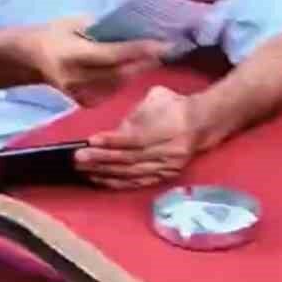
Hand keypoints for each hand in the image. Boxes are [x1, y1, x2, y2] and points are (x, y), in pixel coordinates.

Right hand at [29, 17, 165, 107]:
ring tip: (155, 57)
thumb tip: (131, 30)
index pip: (112, 54)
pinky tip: (134, 69)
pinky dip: (125, 80)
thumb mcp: (75, 22)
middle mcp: (76, 78)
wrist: (31, 57)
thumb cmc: (54, 33)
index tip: (162, 44)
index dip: (138, 50)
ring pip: (119, 84)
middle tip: (167, 50)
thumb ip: (102, 29)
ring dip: (138, 71)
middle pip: (119, 73)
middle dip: (145, 62)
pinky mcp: (83, 102)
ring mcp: (79, 93)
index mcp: (72, 54)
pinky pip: (112, 92)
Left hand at [76, 84, 202, 188]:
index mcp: (168, 128)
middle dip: (102, 160)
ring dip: (106, 173)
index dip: (112, 141)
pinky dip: (118, 182)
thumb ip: (135, 115)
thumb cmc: (173, 106)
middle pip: (131, 159)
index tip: (91, 141)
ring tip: (84, 170)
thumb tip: (114, 132)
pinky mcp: (165, 176)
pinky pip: (138, 182)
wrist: (202, 123)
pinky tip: (101, 180)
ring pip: (132, 173)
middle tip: (79, 159)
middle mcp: (169, 151)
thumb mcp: (155, 98)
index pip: (135, 139)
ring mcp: (167, 166)